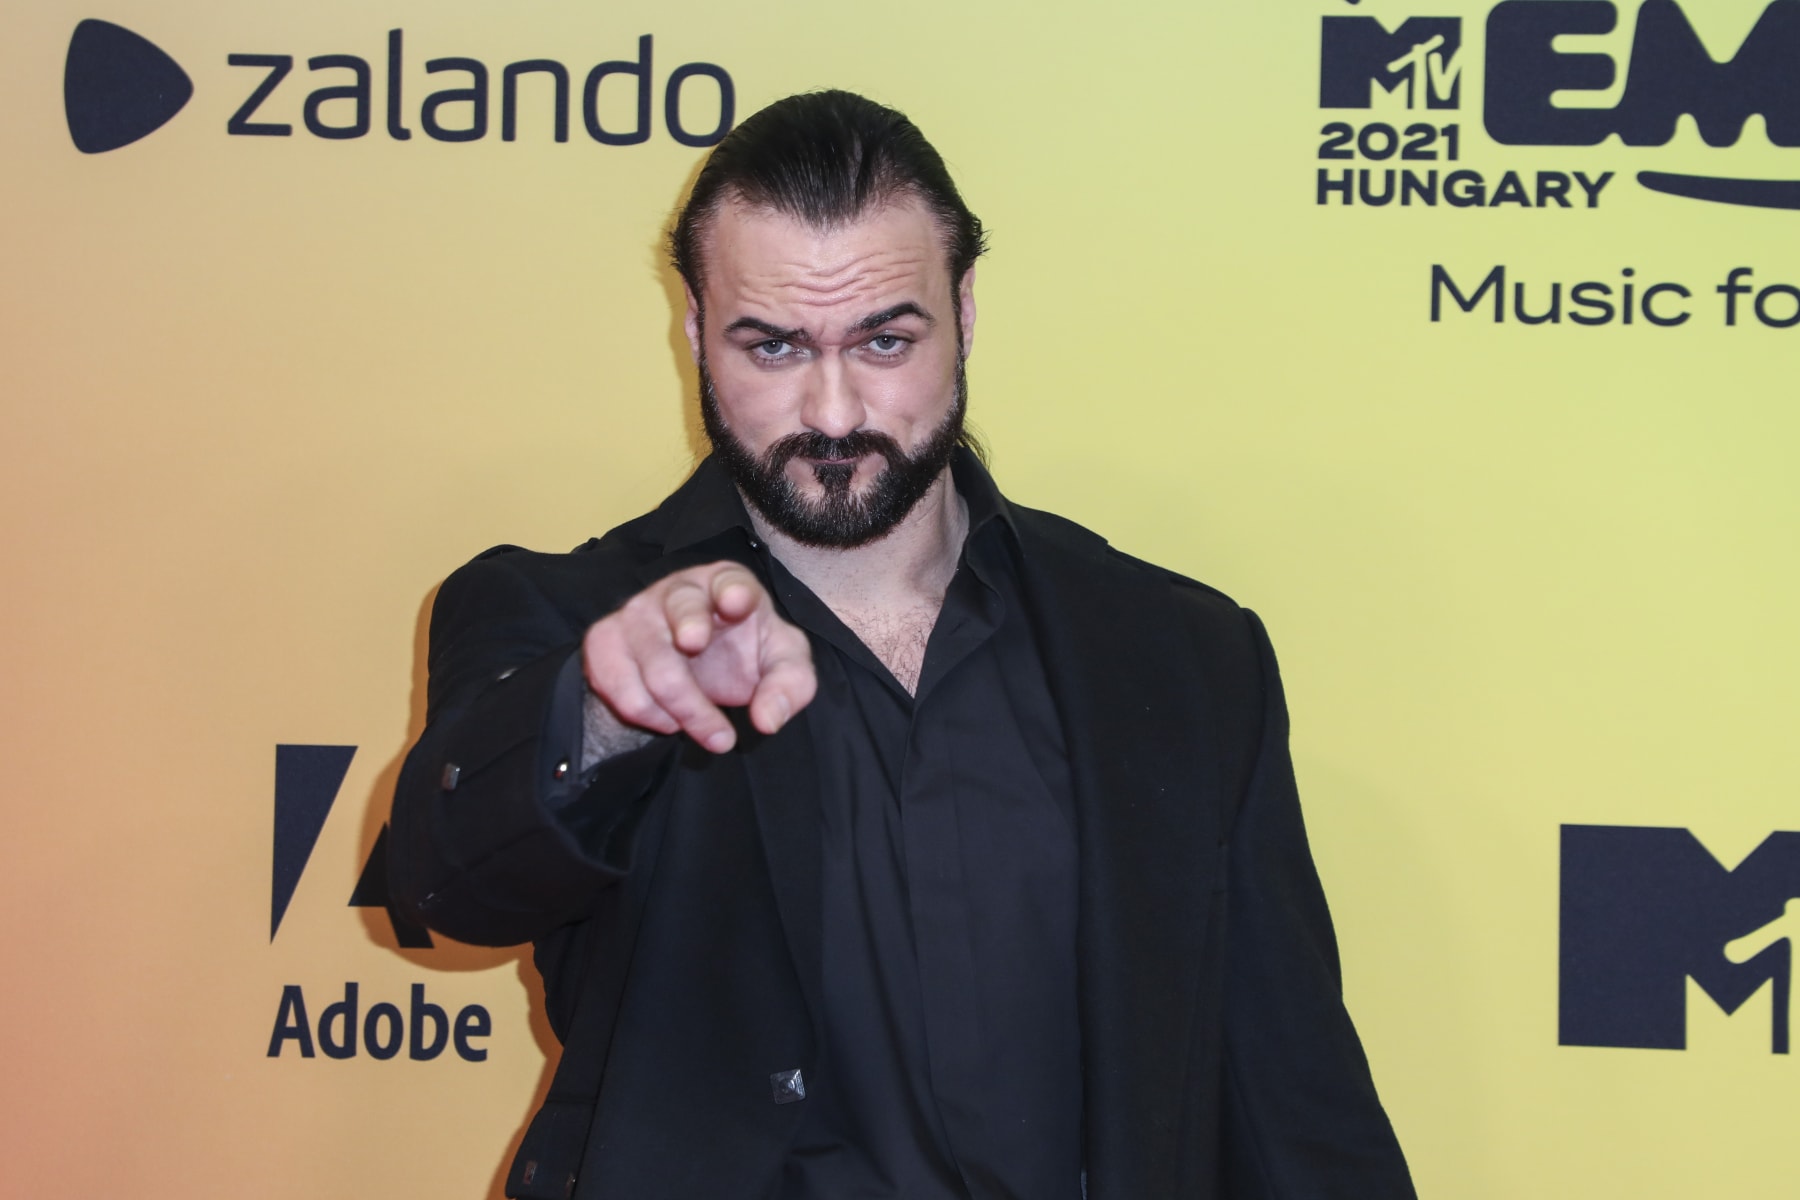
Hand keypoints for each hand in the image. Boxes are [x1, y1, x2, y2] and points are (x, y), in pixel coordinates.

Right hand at [581, 562, 815, 753]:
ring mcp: (634, 612)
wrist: (690, 666)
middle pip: (681, 626)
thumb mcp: (781, 665)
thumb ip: (790, 686)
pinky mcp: (603, 640)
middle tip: (717, 726)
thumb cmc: (743, 653)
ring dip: (687, 717)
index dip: (732, 591)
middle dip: (697, 675)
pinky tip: (669, 717)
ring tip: (710, 730)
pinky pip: (621, 691)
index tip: (736, 603)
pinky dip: (650, 717)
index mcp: (725, 583)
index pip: (728, 580)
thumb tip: (768, 720)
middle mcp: (676, 589)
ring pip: (654, 673)